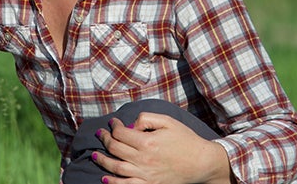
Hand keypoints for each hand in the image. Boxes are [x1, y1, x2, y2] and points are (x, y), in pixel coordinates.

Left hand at [93, 113, 232, 183]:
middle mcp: (144, 159)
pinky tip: (105, 178)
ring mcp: (146, 174)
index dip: (113, 126)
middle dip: (104, 139)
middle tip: (100, 134)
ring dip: (102, 161)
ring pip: (117, 168)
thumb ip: (147, 118)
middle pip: (115, 148)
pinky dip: (114, 183)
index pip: (121, 133)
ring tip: (94, 155)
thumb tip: (131, 124)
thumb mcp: (168, 121)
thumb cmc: (186, 139)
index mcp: (148, 142)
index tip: (113, 122)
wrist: (203, 163)